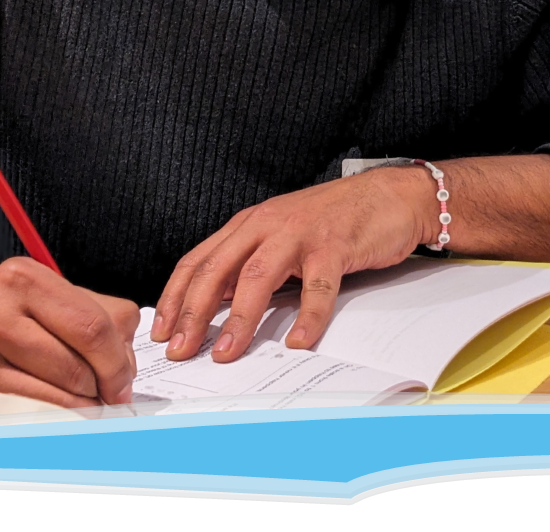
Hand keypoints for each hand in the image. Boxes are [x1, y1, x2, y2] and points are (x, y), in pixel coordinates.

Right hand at [0, 257, 140, 406]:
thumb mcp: (34, 294)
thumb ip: (90, 313)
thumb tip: (128, 359)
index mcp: (24, 277)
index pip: (96, 324)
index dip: (120, 360)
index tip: (123, 378)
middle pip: (81, 361)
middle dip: (104, 386)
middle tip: (107, 396)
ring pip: (58, 393)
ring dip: (80, 406)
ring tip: (79, 403)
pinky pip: (27, 413)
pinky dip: (51, 418)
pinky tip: (51, 413)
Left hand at [151, 166, 437, 361]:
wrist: (388, 195)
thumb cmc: (334, 220)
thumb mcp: (280, 237)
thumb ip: (249, 264)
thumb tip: (213, 307)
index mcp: (249, 225)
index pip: (198, 261)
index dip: (175, 297)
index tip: (161, 330)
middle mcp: (267, 225)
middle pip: (217, 271)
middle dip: (194, 314)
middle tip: (181, 349)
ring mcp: (300, 234)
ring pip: (257, 278)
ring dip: (239, 320)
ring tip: (227, 352)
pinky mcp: (334, 245)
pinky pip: (318, 287)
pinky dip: (308, 317)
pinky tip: (300, 340)